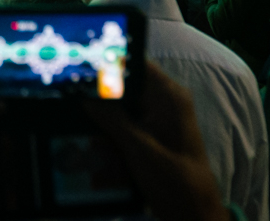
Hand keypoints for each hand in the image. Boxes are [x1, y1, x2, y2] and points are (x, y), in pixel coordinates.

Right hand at [86, 60, 228, 220]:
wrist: (193, 218)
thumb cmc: (175, 180)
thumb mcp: (139, 148)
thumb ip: (112, 118)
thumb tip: (85, 94)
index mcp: (168, 97)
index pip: (135, 65)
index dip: (107, 64)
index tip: (79, 69)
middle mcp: (163, 105)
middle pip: (122, 92)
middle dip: (100, 107)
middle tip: (75, 113)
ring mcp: (156, 125)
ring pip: (119, 117)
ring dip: (103, 136)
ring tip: (90, 150)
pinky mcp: (150, 143)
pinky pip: (124, 138)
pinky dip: (112, 151)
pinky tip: (101, 173)